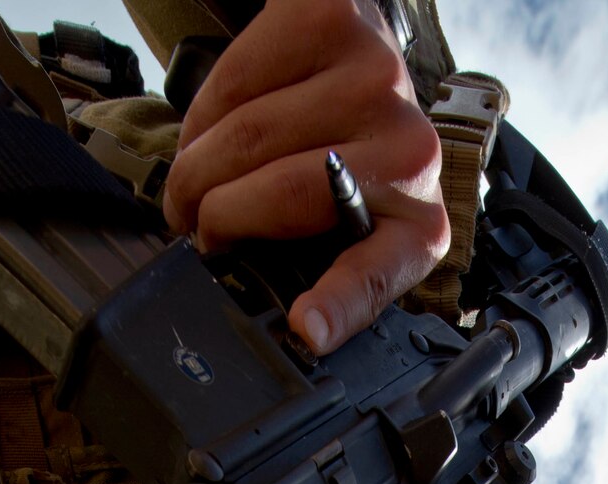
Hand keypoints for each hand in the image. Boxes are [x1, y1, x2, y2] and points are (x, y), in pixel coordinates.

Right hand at [162, 0, 450, 354]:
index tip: (303, 329)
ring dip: (197, 168)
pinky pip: (237, 79)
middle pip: (285, 194)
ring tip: (189, 187)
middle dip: (217, 217)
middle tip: (193, 229)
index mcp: (418, 227)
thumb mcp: (342, 232)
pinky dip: (203, 114)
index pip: (377, 273)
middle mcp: (410, 152)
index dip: (336, 304)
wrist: (355, 64)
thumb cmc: (342, 159)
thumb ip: (313, 267)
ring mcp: (375, 81)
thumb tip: (272, 316)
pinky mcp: (331, 23)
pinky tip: (207, 133)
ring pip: (249, 135)